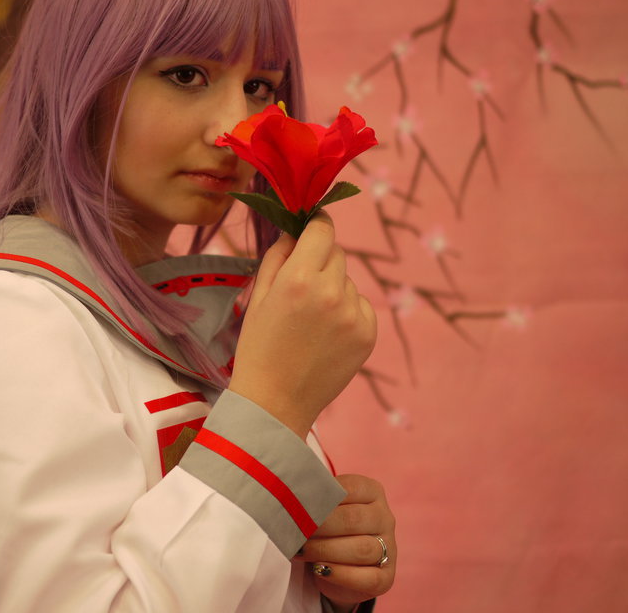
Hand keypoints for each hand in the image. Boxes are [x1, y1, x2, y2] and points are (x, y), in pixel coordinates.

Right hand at [229, 213, 376, 436]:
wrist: (275, 402)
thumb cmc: (258, 347)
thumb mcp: (258, 296)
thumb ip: (278, 255)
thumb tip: (296, 229)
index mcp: (299, 277)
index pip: (322, 229)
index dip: (317, 224)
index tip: (313, 226)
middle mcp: (332, 291)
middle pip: (336, 253)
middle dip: (321, 260)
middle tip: (302, 286)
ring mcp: (354, 314)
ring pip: (349, 280)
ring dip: (334, 288)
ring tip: (312, 321)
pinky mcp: (369, 333)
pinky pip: (360, 305)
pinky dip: (347, 311)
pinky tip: (326, 334)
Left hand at [298, 474, 396, 607]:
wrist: (335, 566)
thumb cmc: (326, 528)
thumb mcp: (322, 508)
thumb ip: (313, 500)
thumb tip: (291, 501)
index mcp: (371, 492)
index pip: (349, 488)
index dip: (321, 498)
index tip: (297, 505)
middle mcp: (384, 517)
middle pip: (354, 520)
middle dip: (320, 526)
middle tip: (295, 530)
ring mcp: (389, 548)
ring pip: (361, 549)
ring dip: (326, 550)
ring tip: (302, 551)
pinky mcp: (385, 577)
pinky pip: (367, 578)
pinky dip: (340, 575)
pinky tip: (320, 569)